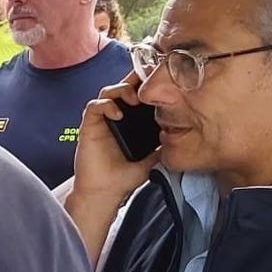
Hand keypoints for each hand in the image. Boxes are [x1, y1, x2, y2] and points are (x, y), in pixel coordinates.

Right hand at [74, 70, 159, 202]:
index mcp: (130, 122)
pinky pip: (94, 106)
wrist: (105, 192)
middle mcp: (116, 117)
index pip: (138, 94)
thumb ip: (163, 145)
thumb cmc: (124, 177)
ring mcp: (102, 120)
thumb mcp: (152, 159)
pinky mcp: (89, 126)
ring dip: (121, 89)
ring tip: (134, 98)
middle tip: (148, 79)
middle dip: (135, 79)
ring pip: (108, 91)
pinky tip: (118, 114)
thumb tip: (182, 137)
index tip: (161, 80)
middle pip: (122, 86)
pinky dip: (106, 105)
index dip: (147, 84)